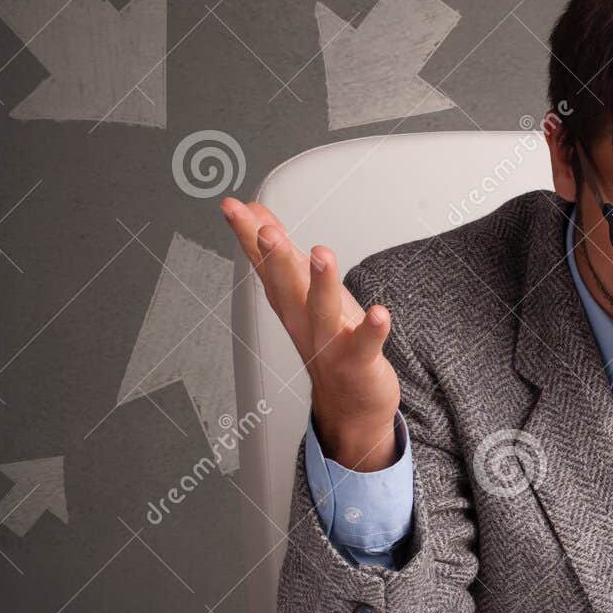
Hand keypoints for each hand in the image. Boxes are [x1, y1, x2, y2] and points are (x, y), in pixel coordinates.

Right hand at [220, 197, 401, 471]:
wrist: (351, 404)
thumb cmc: (329, 342)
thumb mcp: (301, 293)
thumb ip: (279, 254)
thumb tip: (258, 217)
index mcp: (289, 302)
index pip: (264, 264)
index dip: (247, 236)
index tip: (233, 208)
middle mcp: (304, 322)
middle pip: (286, 287)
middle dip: (275, 258)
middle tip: (265, 230)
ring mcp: (329, 343)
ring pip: (322, 311)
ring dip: (321, 283)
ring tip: (320, 254)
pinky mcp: (359, 361)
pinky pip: (365, 344)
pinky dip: (372, 329)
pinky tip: (379, 313)